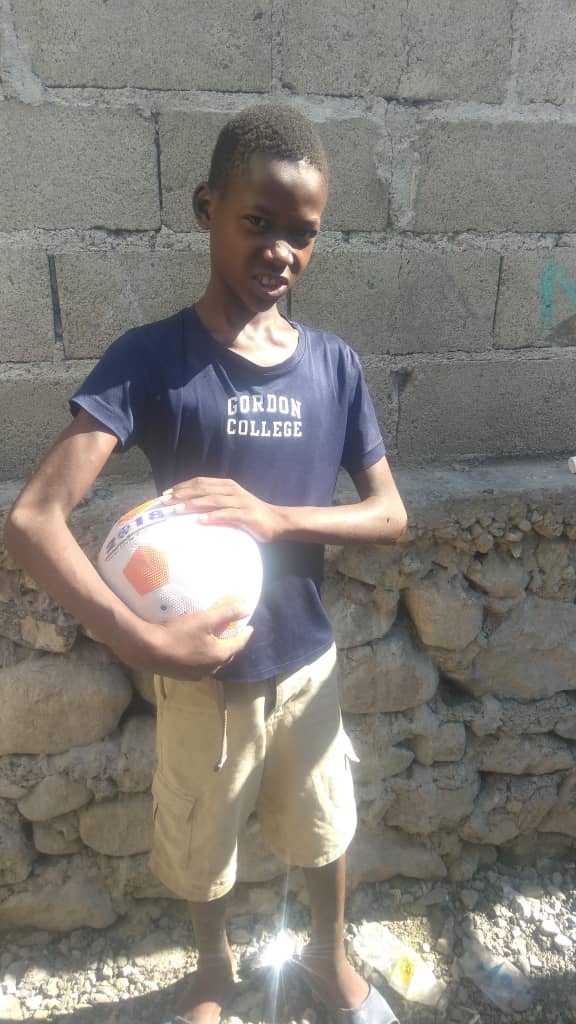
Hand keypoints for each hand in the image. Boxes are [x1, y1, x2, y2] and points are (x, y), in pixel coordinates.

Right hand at [116, 601, 253, 679]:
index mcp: (219, 656)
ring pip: (212, 662)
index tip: (249, 627)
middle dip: (231, 644)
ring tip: (215, 640)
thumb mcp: (204, 619)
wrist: (147, 650)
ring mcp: (195, 674)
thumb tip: (248, 608)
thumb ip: (227, 613)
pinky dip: (202, 657)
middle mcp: (211, 669)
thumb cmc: (178, 633)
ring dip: (216, 651)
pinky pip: (199, 665)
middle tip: (233, 633)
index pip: (239, 645)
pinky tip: (196, 650)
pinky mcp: (182, 675)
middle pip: (226, 655)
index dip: (245, 634)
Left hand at [160, 477, 282, 542]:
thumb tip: (188, 506)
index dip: (182, 486)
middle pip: (203, 489)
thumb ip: (213, 502)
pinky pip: (228, 514)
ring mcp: (240, 502)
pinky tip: (201, 520)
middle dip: (182, 494)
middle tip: (164, 501)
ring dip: (193, 504)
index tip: (165, 493)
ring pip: (212, 500)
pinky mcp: (247, 515)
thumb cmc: (249, 514)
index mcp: (226, 485)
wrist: (276, 520)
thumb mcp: (230, 504)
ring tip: (177, 510)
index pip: (200, 482)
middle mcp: (231, 490)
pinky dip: (213, 516)